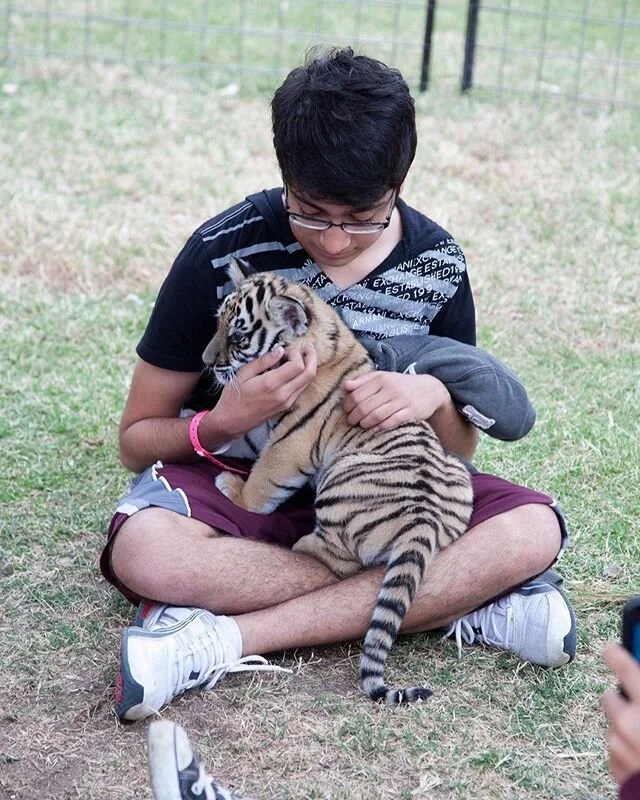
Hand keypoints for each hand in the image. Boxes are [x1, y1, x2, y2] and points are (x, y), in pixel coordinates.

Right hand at [200, 342, 316, 443]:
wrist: (231, 422)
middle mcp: (283, 395)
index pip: (297, 365)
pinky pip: (301, 388)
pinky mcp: (286, 406)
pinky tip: (297, 368)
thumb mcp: (243, 374)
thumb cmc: (233, 397)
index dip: (296, 353)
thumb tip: (280, 350)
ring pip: (308, 382)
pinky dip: (303, 376)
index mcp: (271, 384)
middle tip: (308, 346)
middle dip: (312, 357)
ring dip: (310, 366)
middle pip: (309, 374)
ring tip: (304, 354)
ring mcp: (287, 402)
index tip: (287, 348)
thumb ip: (263, 361)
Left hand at [343, 371, 448, 430]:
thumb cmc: (400, 384)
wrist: (430, 389)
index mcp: (381, 379)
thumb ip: (363, 381)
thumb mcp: (383, 377)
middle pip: (365, 406)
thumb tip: (345, 386)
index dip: (348, 405)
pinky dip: (381, 427)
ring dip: (366, 423)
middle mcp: (391, 388)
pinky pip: (393, 421)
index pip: (357, 394)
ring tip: (362, 425)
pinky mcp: (412, 412)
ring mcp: (402, 400)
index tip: (347, 411)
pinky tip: (376, 429)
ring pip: (377, 415)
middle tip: (352, 421)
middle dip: (354, 417)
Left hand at [602, 642, 639, 785]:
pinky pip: (615, 749)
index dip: (616, 655)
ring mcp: (619, 746)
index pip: (623, 666)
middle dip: (624, 701)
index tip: (611, 651)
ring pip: (613, 724)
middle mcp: (629, 722)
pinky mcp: (615, 767)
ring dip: (625, 727)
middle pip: (611, 697)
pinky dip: (626, 750)